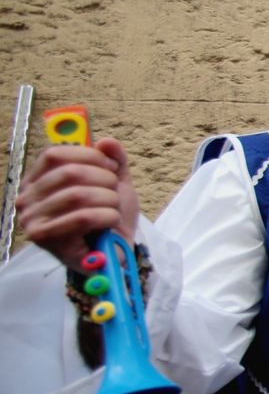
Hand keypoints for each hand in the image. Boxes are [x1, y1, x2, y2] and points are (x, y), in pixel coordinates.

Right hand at [15, 138, 139, 270]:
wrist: (113, 252)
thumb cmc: (107, 216)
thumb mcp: (115, 182)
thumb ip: (113, 159)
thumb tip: (106, 141)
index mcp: (37, 180)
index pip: (55, 154)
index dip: (90, 156)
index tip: (112, 167)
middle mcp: (27, 199)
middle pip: (70, 173)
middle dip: (105, 180)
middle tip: (115, 192)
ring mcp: (32, 220)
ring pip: (78, 195)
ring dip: (109, 200)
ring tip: (113, 209)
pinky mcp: (46, 240)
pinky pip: (83, 217)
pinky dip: (107, 216)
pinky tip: (111, 222)